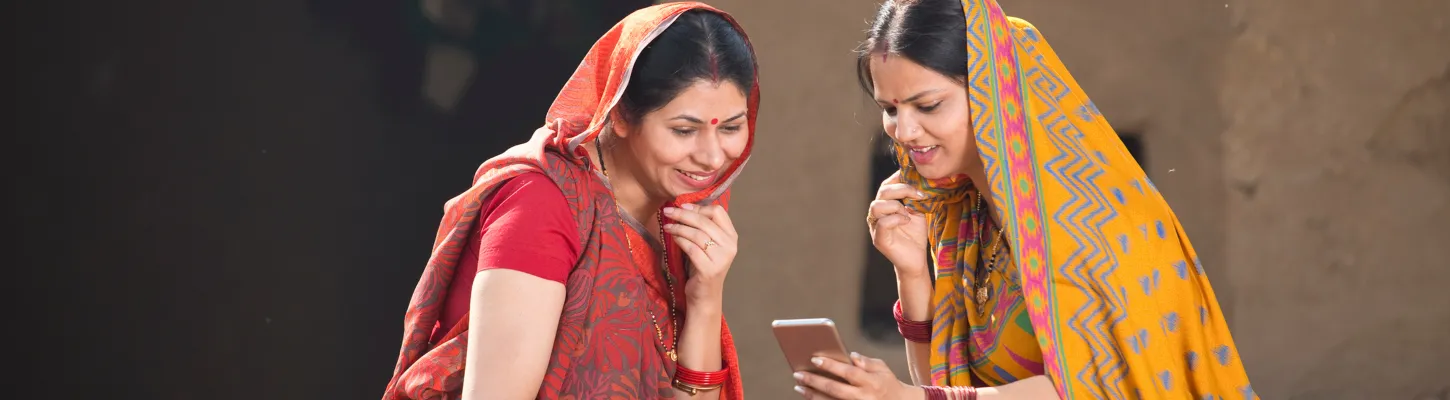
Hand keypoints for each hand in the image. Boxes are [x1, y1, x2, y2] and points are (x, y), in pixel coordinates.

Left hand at [662, 203, 737, 306]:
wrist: (705, 296)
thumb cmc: (703, 267)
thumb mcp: (708, 245)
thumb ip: (703, 228)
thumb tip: (684, 206)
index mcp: (732, 237)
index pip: (718, 212)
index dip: (699, 207)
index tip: (682, 206)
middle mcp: (730, 247)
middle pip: (705, 221)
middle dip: (683, 214)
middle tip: (667, 211)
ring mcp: (721, 259)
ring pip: (697, 234)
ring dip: (679, 227)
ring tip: (667, 225)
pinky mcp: (709, 270)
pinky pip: (691, 248)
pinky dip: (679, 240)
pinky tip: (671, 237)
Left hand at [793, 353, 921, 399]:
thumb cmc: (888, 383)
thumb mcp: (883, 369)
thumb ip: (866, 361)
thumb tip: (849, 355)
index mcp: (872, 382)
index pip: (848, 372)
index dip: (831, 366)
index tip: (814, 359)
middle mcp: (864, 397)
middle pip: (834, 389)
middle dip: (814, 381)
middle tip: (797, 374)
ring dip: (812, 395)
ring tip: (799, 386)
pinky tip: (809, 396)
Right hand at [868, 172, 929, 276]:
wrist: (916, 259)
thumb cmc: (915, 235)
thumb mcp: (917, 211)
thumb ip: (914, 197)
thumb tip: (919, 179)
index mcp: (885, 205)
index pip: (886, 185)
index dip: (899, 178)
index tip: (916, 180)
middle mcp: (877, 214)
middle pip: (882, 192)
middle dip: (902, 189)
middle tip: (919, 195)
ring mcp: (875, 226)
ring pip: (877, 206)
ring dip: (896, 205)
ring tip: (908, 213)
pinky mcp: (878, 239)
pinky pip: (882, 223)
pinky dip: (896, 219)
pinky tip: (906, 221)